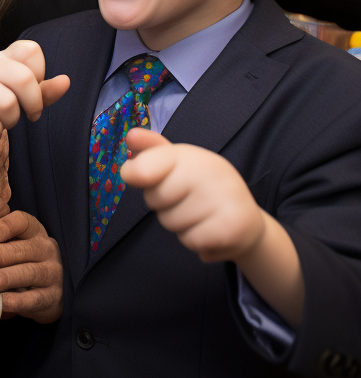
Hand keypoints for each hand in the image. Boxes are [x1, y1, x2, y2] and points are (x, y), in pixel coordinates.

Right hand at [0, 40, 69, 183]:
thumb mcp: (23, 98)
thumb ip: (44, 91)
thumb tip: (65, 81)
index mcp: (5, 57)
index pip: (30, 50)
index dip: (40, 72)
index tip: (33, 88)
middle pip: (24, 78)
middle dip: (33, 104)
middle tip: (31, 115)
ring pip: (8, 104)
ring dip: (11, 121)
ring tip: (2, 119)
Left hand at [0, 210, 62, 321]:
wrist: (43, 292)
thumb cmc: (18, 259)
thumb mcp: (10, 240)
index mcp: (34, 231)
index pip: (24, 221)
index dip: (9, 225)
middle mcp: (47, 250)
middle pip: (24, 249)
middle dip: (1, 255)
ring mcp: (53, 274)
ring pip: (30, 274)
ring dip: (7, 278)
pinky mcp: (52, 298)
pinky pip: (34, 300)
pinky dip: (17, 301)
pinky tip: (1, 302)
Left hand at [120, 128, 263, 262]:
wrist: (246, 221)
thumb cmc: (203, 189)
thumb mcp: (180, 165)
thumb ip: (153, 152)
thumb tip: (131, 136)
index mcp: (191, 155)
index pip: (145, 167)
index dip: (134, 174)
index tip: (135, 175)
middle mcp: (210, 171)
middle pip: (154, 199)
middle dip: (163, 205)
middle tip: (186, 200)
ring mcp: (223, 198)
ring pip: (170, 223)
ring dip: (180, 225)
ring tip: (201, 215)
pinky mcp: (232, 227)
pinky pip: (190, 240)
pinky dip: (195, 240)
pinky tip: (211, 231)